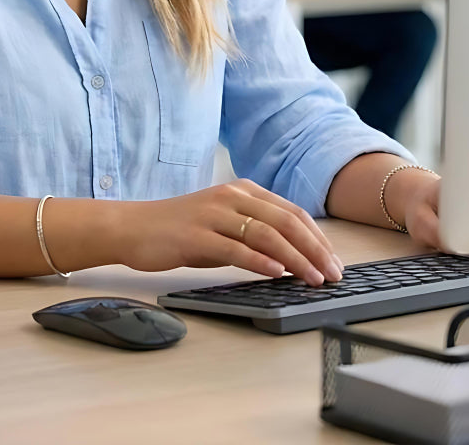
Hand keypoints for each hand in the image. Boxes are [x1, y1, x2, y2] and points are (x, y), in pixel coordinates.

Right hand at [115, 179, 343, 284]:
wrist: (133, 227)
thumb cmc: (179, 230)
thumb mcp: (222, 224)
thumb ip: (253, 233)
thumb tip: (294, 258)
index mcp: (241, 190)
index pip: (291, 212)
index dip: (318, 237)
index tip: (335, 262)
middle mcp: (230, 197)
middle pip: (285, 221)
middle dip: (315, 249)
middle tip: (333, 274)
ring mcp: (213, 214)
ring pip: (266, 234)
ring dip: (296, 258)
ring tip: (313, 278)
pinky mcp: (196, 235)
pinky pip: (235, 248)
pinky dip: (260, 262)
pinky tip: (277, 274)